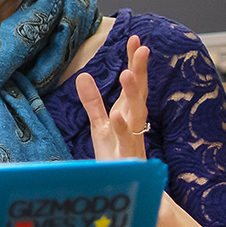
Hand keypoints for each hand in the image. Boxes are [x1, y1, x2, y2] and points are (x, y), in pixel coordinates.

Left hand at [74, 37, 149, 160]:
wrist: (129, 187)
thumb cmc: (116, 155)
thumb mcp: (101, 125)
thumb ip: (93, 101)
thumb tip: (84, 75)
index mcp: (129, 113)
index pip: (134, 84)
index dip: (134, 62)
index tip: (135, 39)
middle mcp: (135, 123)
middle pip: (140, 93)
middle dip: (141, 71)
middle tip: (141, 48)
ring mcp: (134, 140)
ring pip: (137, 115)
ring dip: (133, 95)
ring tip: (127, 74)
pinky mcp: (128, 157)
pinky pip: (126, 142)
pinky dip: (123, 130)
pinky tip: (117, 117)